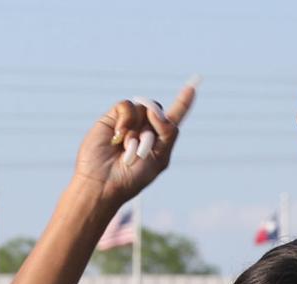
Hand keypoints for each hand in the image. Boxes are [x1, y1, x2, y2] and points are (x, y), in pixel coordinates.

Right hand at [74, 81, 196, 206]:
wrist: (104, 182)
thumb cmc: (132, 177)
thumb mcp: (160, 158)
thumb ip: (167, 133)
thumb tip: (153, 109)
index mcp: (160, 141)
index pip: (174, 118)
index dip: (183, 102)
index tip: (192, 87)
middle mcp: (146, 129)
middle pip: (159, 111)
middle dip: (156, 125)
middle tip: (143, 149)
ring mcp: (130, 123)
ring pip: (143, 108)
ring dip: (138, 130)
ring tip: (127, 148)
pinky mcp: (113, 118)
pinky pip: (127, 106)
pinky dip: (126, 120)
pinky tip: (118, 136)